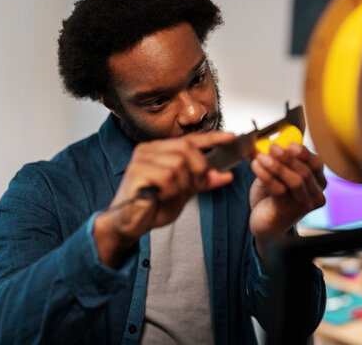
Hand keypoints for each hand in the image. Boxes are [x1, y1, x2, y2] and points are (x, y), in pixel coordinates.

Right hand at [94, 131, 234, 266]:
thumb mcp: (185, 193)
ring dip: (182, 184)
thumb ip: (203, 182)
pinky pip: (167, 177)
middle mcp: (150, 149)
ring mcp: (141, 158)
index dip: (212, 138)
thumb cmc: (153, 207)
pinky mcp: (136, 171)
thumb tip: (225, 174)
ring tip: (170, 194)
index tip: (231, 137)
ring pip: (179, 164)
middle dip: (197, 171)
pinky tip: (160, 196)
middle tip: (191, 188)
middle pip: (188, 149)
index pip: (191, 139)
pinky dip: (170, 191)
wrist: (130, 224)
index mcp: (161, 150)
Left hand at [249, 143, 326, 242]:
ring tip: (261, 157)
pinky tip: (256, 167)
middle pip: (306, 172)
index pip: (317, 164)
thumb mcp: (279, 175)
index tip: (290, 144)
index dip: (304, 153)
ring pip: (295, 181)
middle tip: (272, 147)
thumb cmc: (273, 197)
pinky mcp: (288, 212)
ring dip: (277, 166)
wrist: (265, 223)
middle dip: (288, 158)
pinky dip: (267, 176)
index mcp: (317, 183)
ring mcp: (303, 206)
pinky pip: (279, 190)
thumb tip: (270, 142)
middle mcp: (315, 195)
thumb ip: (280, 161)